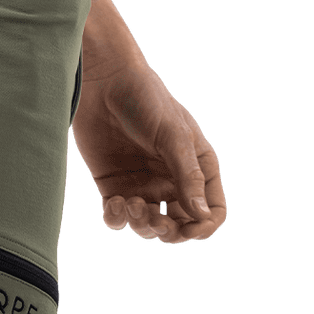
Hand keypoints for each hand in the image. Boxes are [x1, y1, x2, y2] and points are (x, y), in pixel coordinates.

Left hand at [71, 28, 226, 244]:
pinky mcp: (114, 187)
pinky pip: (118, 219)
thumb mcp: (173, 136)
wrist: (103, 82)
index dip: (203, 227)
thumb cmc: (146, 100)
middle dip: (168, 232)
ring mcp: (143, 185)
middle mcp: (172, 180)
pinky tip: (114, 204)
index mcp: (197, 167)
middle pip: (179, 226)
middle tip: (156, 221)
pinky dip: (117, 219)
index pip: (211, 211)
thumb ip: (187, 176)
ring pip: (148, 226)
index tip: (189, 230)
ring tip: (131, 205)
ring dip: (142, 225)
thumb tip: (201, 216)